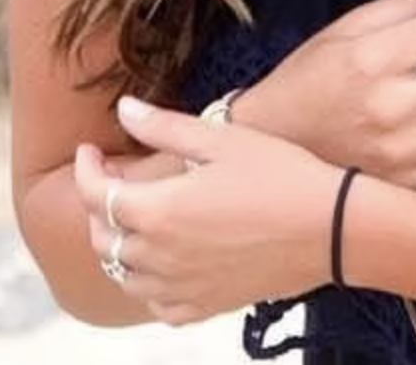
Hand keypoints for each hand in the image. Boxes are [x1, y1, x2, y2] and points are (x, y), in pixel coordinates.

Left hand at [76, 98, 339, 324]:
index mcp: (158, 211)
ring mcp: (181, 288)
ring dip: (117, 244)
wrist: (331, 228)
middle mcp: (159, 257)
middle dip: (96, 205)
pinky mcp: (206, 306)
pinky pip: (156, 304)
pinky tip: (162, 261)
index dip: (85, 169)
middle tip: (110, 177)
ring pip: (124, 274)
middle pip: (102, 237)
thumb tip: (123, 108)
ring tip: (133, 216)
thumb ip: (164, 127)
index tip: (90, 149)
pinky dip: (146, 283)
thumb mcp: (220, 139)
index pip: (95, 195)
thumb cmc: (279, 174)